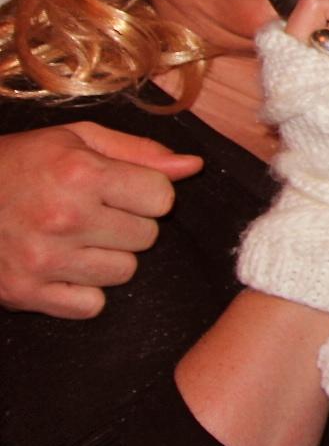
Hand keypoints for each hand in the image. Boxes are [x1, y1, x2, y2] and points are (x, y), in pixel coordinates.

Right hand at [0, 124, 202, 316]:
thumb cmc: (18, 164)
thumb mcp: (77, 140)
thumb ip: (139, 153)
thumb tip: (193, 167)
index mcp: (80, 174)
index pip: (162, 198)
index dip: (147, 192)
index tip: (122, 188)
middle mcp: (64, 218)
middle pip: (147, 237)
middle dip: (129, 223)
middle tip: (92, 212)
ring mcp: (43, 260)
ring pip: (124, 272)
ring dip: (108, 256)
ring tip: (75, 237)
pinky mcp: (25, 293)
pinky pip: (92, 305)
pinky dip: (83, 290)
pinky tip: (62, 266)